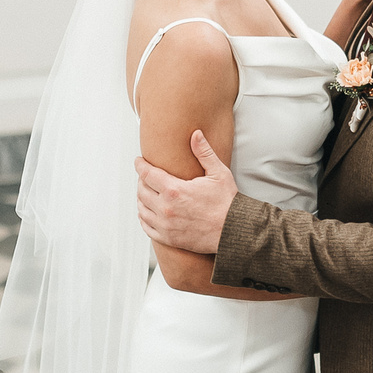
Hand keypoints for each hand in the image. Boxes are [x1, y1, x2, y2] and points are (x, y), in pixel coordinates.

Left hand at [135, 131, 239, 253]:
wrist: (234, 231)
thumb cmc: (227, 203)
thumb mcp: (218, 173)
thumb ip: (204, 152)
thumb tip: (196, 134)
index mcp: (174, 190)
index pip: (147, 174)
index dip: (140, 165)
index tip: (139, 161)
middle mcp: (166, 208)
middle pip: (141, 191)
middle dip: (142, 181)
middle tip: (145, 176)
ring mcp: (165, 225)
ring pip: (142, 208)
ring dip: (141, 199)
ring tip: (146, 192)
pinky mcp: (168, 238)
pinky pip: (147, 227)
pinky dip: (144, 217)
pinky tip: (147, 212)